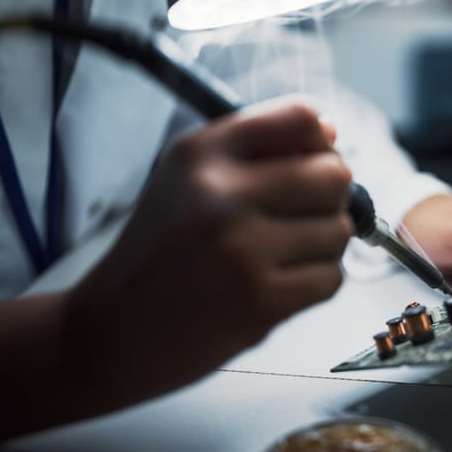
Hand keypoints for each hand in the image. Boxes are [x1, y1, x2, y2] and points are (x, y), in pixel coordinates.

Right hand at [65, 100, 352, 394]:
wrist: (113, 333)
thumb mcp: (187, 179)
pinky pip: (331, 277)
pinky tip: (279, 284)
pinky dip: (316, 283)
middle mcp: (220, 193)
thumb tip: (332, 131)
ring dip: (323, 245)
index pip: (301, 119)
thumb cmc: (158, 254)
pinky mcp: (261, 300)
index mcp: (202, 153)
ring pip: (338, 229)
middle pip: (333, 174)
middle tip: (302, 217)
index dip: (321, 143)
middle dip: (330, 198)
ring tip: (281, 256)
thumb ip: (257, 149)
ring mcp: (242, 248)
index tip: (313, 163)